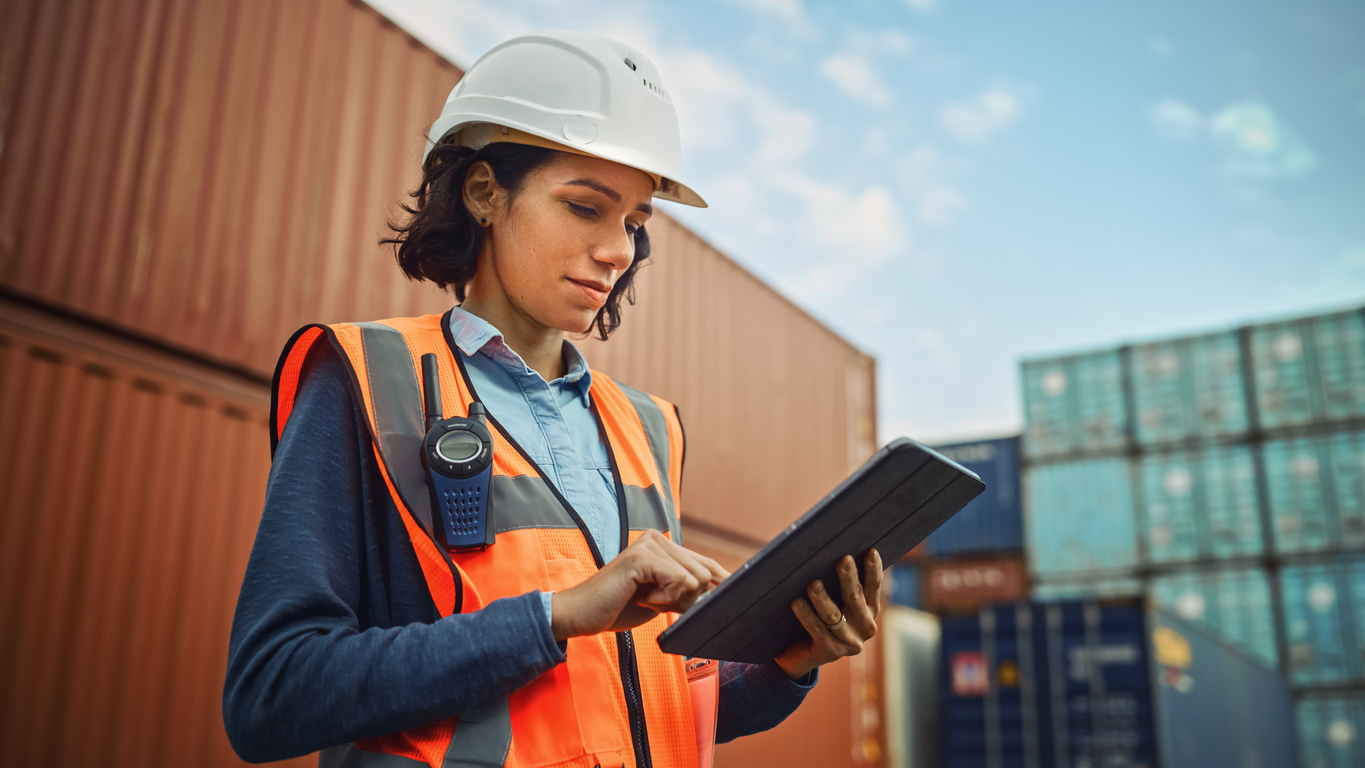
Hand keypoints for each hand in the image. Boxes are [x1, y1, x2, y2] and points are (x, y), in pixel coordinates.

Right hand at [550, 529, 729, 640]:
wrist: (581, 614)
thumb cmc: (618, 607)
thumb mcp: (662, 597)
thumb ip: (685, 589)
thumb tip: (720, 591)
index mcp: (663, 545)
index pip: (706, 562)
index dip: (721, 581)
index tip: (731, 591)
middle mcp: (658, 538)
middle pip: (705, 573)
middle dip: (686, 599)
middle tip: (656, 602)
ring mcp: (649, 544)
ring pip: (695, 579)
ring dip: (674, 601)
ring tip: (647, 599)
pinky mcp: (642, 557)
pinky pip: (680, 581)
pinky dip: (665, 599)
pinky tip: (644, 598)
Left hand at [774, 549, 882, 680]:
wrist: (801, 653)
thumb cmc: (818, 614)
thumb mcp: (832, 598)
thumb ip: (836, 581)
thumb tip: (826, 550)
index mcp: (869, 609)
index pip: (873, 586)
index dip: (873, 569)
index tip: (871, 551)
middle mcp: (865, 626)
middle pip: (855, 598)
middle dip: (849, 578)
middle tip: (843, 560)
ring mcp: (849, 642)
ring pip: (834, 615)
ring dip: (823, 599)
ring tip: (813, 584)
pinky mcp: (831, 652)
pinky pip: (817, 630)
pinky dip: (806, 615)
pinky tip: (797, 602)